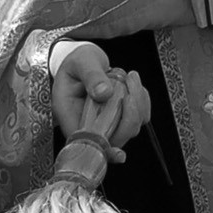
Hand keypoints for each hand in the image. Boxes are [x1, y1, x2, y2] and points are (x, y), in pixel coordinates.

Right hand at [49, 42, 150, 156]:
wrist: (85, 59)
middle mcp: (88, 123)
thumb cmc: (78, 62)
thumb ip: (91, 75)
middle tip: (128, 85)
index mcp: (70, 115)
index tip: (117, 152)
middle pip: (114, 138)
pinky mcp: (121, 115)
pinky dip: (142, 99)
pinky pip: (139, 115)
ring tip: (128, 76)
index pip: (85, 143)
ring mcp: (107, 121)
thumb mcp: (81, 61)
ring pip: (130, 127)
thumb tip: (103, 93)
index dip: (102, 150)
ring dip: (137, 103)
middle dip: (129, 116)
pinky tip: (132, 82)